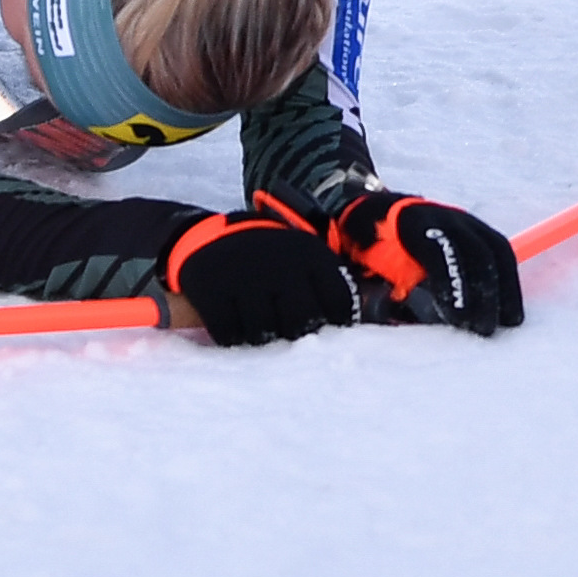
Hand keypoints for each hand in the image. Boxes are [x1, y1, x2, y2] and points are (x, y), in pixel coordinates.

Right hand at [163, 209, 363, 346]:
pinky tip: (235, 329)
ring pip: (265, 333)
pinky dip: (232, 338)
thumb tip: (372, 322)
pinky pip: (229, 333)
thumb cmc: (268, 257)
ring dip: (264, 341)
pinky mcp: (212, 290)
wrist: (205, 235)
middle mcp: (280, 263)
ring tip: (261, 333)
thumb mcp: (301, 256)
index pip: (339, 304)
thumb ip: (329, 284)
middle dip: (297, 336)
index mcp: (309, 254)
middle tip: (288, 337)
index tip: (325, 334)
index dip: (335, 326)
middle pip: (303, 323)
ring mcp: (244, 276)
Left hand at [329, 191, 523, 335]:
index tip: (459, 320)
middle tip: (482, 329)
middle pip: (473, 248)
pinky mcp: (473, 228)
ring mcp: (459, 219)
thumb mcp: (357, 265)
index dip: (453, 283)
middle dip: (483, 290)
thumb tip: (389, 321)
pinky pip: (498, 250)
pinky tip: (509, 309)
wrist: (368, 214)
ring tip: (507, 322)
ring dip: (505, 287)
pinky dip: (507, 279)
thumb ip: (370, 291)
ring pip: (493, 248)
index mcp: (406, 221)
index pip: (439, 248)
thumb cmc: (361, 248)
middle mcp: (438, 215)